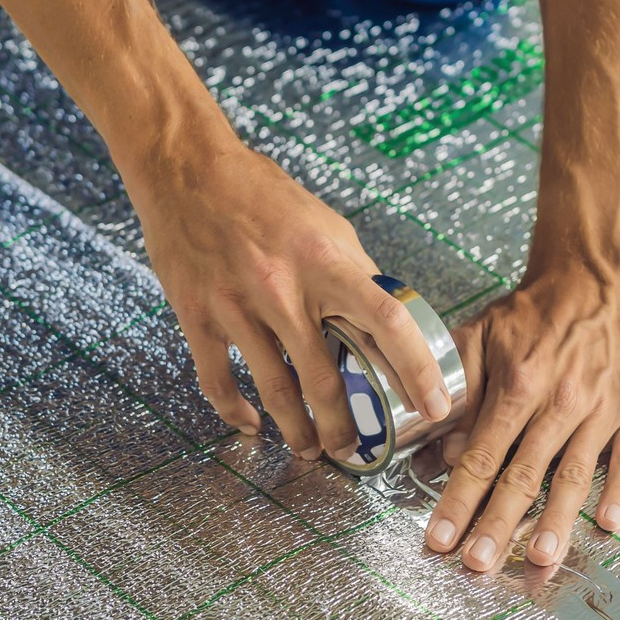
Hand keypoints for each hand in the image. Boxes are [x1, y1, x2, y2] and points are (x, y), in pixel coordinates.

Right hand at [129, 144, 454, 456]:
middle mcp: (282, 287)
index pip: (387, 322)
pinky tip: (251, 423)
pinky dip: (235, 411)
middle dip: (344, 426)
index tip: (433, 405)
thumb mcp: (325, 223)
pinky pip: (218, 380)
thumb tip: (385, 318)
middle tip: (356, 450)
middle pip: (325, 378)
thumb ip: (356, 272)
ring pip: (274, 390)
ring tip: (310, 450)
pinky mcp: (196, 315)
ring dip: (297, 432)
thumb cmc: (261, 194)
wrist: (186, 169)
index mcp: (326, 261)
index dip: (416, 369)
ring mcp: (236, 305)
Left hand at [424, 269, 619, 570]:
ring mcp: (602, 408)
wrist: (593, 278)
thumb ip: (459, 391)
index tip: (440, 539)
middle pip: (523, 476)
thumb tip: (440, 448)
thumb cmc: (533, 314)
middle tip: (479, 565)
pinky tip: (609, 524)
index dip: (458, 501)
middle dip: (498, 524)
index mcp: (518, 385)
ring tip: (540, 558)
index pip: (481, 456)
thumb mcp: (480, 335)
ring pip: (574, 476)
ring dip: (555, 522)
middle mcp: (560, 401)